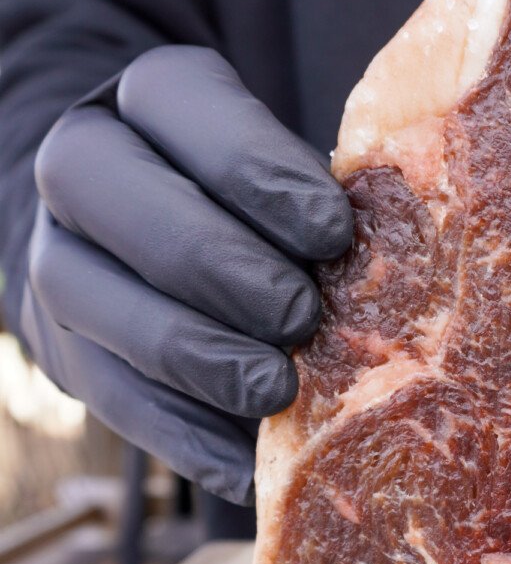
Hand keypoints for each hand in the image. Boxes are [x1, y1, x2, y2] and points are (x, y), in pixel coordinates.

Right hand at [21, 46, 352, 503]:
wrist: (143, 229)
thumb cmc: (253, 194)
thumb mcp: (284, 166)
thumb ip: (320, 196)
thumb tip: (396, 253)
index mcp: (146, 100)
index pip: (184, 107)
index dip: (260, 173)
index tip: (334, 232)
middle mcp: (81, 169)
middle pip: (141, 213)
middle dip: (229, 270)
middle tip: (303, 317)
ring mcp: (60, 264)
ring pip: (110, 308)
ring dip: (201, 357)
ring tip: (279, 390)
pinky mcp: (67, 352)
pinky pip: (113, 398)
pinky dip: (183, 436)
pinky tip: (245, 463)